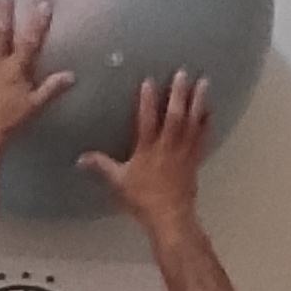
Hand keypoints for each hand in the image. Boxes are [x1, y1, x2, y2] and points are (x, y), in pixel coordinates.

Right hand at [78, 69, 210, 230]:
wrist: (170, 217)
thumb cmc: (142, 199)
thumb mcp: (118, 182)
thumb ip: (101, 166)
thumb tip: (80, 158)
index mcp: (147, 149)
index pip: (146, 120)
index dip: (147, 100)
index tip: (148, 81)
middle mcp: (167, 146)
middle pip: (175, 116)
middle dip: (178, 93)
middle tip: (183, 73)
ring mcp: (184, 152)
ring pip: (192, 122)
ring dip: (198, 101)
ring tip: (204, 82)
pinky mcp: (194, 159)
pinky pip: (202, 137)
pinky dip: (206, 122)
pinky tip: (209, 109)